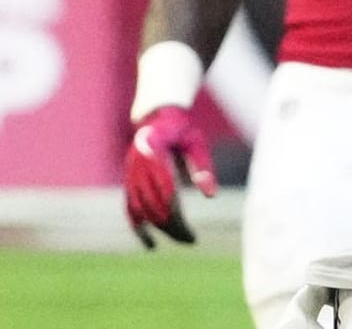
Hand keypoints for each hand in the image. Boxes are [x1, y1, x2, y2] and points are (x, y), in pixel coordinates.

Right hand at [123, 105, 217, 248]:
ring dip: (159, 229)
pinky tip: (151, 245)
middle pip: (153, 202)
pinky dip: (138, 229)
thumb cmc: (181, 129)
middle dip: (170, 224)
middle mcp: (138, 164)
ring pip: (140, 209)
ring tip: (181, 239)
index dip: (175, 209)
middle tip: (190, 239)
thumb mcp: (196, 142)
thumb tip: (211, 196)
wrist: (157, 118)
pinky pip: (130, 209)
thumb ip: (203, 166)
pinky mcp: (128, 183)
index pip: (164, 186)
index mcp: (154, 149)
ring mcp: (130, 175)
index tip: (188, 226)